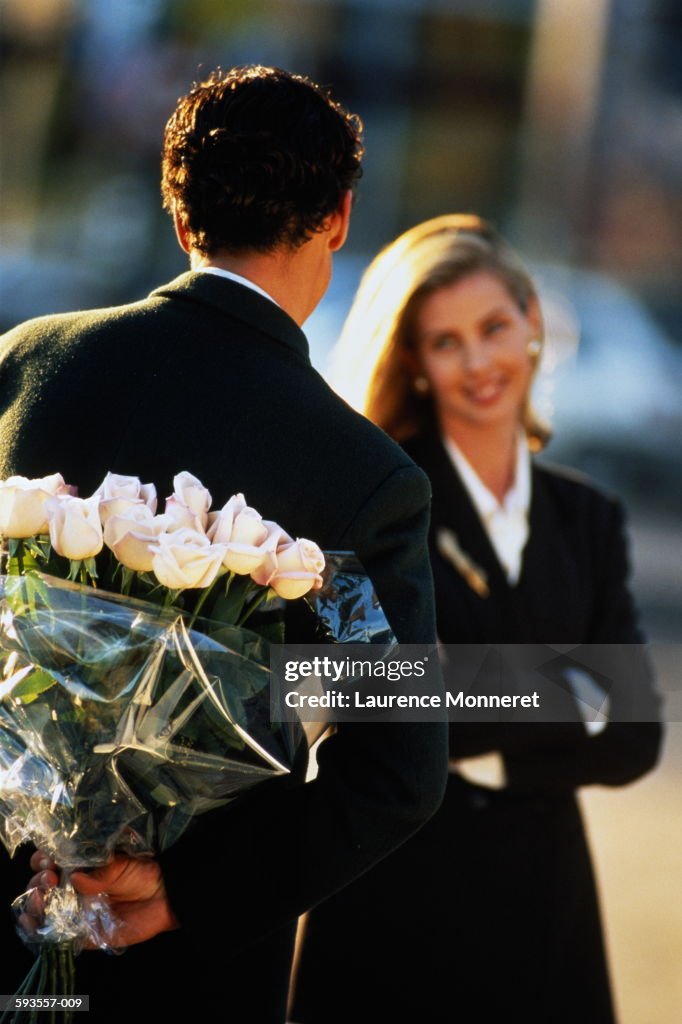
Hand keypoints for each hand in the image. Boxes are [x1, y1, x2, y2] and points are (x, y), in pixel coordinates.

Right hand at [20, 850, 179, 947]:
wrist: (163, 897)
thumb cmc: (142, 872)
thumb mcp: (120, 864)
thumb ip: (98, 871)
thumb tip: (74, 876)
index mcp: (79, 865)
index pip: (49, 860)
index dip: (43, 860)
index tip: (49, 861)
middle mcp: (72, 887)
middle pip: (40, 885)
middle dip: (37, 881)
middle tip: (50, 880)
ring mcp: (74, 910)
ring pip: (41, 909)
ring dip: (32, 904)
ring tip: (39, 900)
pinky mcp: (80, 933)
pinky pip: (54, 935)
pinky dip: (37, 930)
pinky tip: (31, 922)